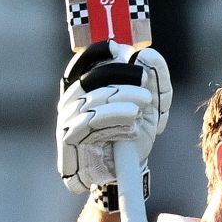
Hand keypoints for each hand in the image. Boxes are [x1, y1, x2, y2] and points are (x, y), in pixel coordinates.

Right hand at [56, 42, 170, 194]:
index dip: (96, 52)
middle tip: (145, 83)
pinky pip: (88, 124)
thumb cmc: (132, 134)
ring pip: (92, 101)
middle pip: (91, 79)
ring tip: (143, 104)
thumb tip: (148, 53)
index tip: (116, 47)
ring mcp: (67, 119)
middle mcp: (71, 100)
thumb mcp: (149, 106)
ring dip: (120, 100)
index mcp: (86, 88)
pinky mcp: (68, 138)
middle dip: (119, 77)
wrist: (122, 173)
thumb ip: (154, 79)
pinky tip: (131, 126)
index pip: (83, 62)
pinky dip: (112, 121)